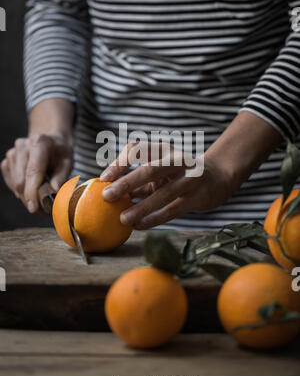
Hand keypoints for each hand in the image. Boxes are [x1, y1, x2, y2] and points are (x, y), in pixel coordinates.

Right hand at [1, 133, 72, 212]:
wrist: (51, 142)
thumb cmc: (60, 153)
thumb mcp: (67, 162)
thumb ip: (61, 177)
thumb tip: (54, 194)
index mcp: (40, 142)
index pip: (33, 171)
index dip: (32, 191)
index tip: (34, 208)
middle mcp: (22, 146)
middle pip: (21, 181)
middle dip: (32, 199)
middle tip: (45, 211)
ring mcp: (12, 153)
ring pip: (15, 185)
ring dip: (27, 197)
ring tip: (42, 200)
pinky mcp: (7, 162)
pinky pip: (11, 184)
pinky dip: (21, 191)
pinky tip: (32, 188)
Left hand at [100, 142, 232, 228]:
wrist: (218, 177)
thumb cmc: (179, 173)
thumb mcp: (161, 169)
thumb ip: (139, 181)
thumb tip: (109, 195)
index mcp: (164, 150)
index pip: (138, 149)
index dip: (120, 162)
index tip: (103, 178)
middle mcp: (178, 160)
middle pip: (150, 169)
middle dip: (127, 182)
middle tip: (107, 196)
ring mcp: (190, 179)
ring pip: (163, 194)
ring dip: (141, 207)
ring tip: (123, 219)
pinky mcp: (198, 197)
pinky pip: (173, 210)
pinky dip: (155, 218)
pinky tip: (139, 226)